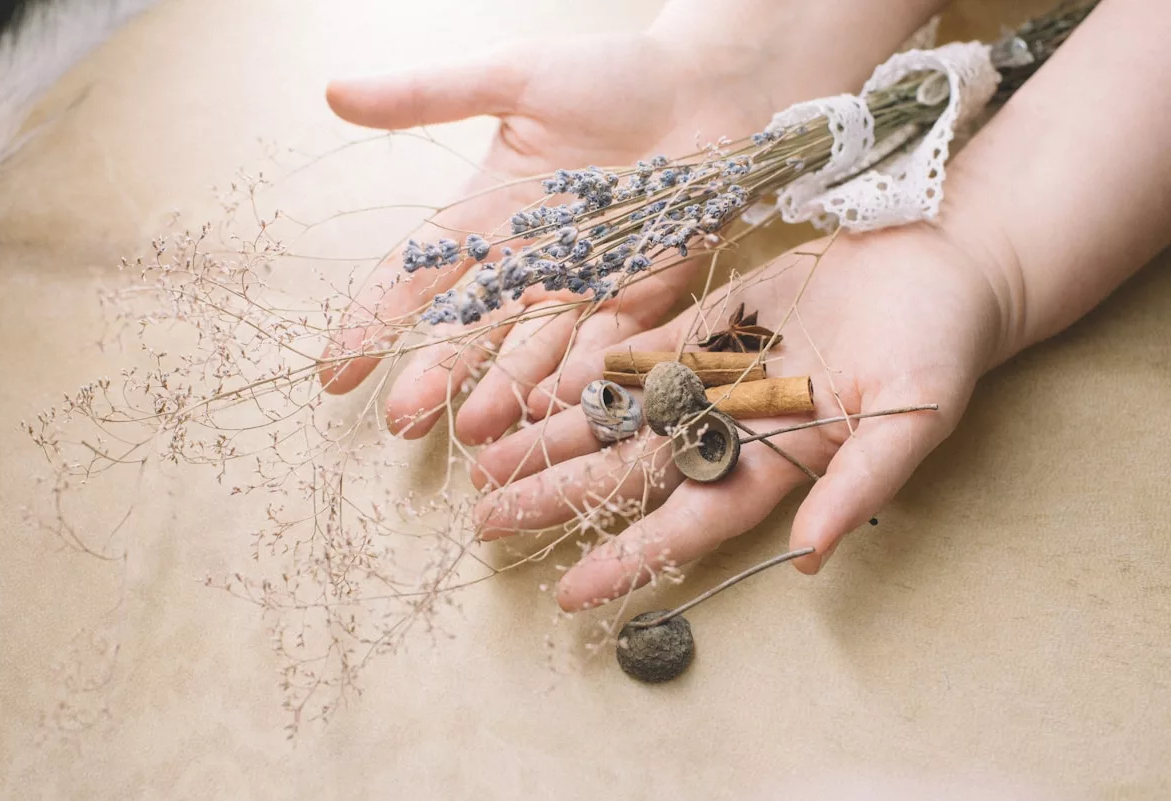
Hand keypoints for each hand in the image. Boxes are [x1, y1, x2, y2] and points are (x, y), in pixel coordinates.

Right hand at [317, 29, 780, 445]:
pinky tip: (554, 404)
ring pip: (532, 348)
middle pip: (471, 328)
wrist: (708, 83)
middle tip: (402, 421)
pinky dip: (583, 372)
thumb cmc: (613, 73)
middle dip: (435, 374)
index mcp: (488, 215)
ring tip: (472, 427)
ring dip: (503, 390)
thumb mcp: (512, 78)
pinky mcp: (642, 298)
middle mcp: (528, 263)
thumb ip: (426, 95)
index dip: (375, 322)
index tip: (334, 371)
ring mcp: (584, 286)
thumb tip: (334, 93)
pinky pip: (607, 343)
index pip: (417, 277)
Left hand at [470, 223, 1010, 609]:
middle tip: (487, 518)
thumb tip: (812, 558)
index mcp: (779, 465)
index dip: (631, 558)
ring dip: (557, 434)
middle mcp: (736, 428)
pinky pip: (638, 350)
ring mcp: (717, 375)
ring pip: (622, 414)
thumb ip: (860, 484)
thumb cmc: (941, 343)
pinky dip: (588, 367)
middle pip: (633, 470)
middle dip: (561, 495)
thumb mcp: (912, 417)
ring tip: (485, 454)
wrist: (942, 258)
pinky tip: (534, 382)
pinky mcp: (711, 323)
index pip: (691, 523)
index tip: (568, 593)